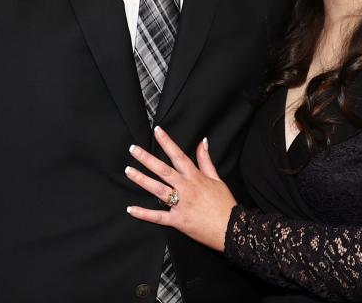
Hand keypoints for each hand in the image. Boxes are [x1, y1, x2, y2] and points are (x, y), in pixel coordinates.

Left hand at [125, 126, 236, 251]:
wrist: (232, 229)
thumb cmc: (225, 204)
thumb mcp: (217, 179)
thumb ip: (206, 161)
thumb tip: (203, 142)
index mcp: (195, 177)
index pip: (179, 155)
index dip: (167, 142)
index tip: (157, 131)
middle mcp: (186, 188)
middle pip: (163, 170)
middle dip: (147, 159)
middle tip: (133, 149)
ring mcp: (181, 205)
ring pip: (158, 190)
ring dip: (142, 180)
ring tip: (129, 170)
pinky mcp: (178, 221)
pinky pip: (158, 217)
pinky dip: (144, 213)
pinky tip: (131, 209)